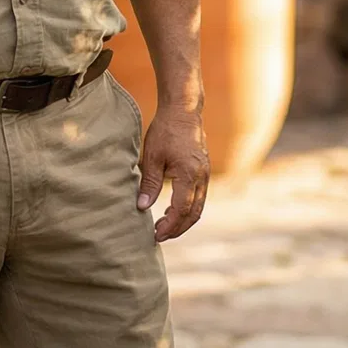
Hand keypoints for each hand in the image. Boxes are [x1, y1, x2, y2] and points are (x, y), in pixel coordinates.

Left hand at [136, 109, 209, 241]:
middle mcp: (201, 178)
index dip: (169, 225)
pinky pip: (199, 197)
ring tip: (164, 226)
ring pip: (198, 207)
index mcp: (189, 175)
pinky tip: (172, 209)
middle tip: (160, 236)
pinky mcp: (203, 171)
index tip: (156, 234)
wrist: (183, 111)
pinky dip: (188, 208)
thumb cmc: (165, 131)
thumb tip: (142, 207)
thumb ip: (149, 183)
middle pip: (193, 213)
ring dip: (183, 220)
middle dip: (178, 228)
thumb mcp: (152, 157)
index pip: (181, 210)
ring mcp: (205, 175)